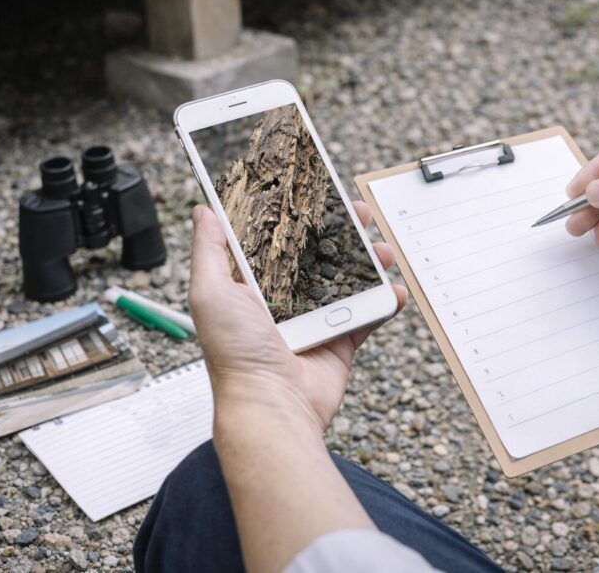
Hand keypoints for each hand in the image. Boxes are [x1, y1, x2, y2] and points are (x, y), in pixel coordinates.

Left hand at [188, 202, 406, 433]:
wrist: (271, 404)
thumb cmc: (235, 353)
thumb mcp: (210, 292)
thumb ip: (209, 250)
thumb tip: (203, 211)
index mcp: (253, 286)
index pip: (277, 241)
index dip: (296, 217)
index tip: (314, 194)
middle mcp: (284, 301)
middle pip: (319, 255)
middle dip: (342, 232)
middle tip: (360, 213)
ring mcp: (315, 321)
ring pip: (348, 281)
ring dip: (369, 261)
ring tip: (383, 249)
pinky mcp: (340, 341)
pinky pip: (368, 315)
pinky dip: (385, 301)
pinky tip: (395, 288)